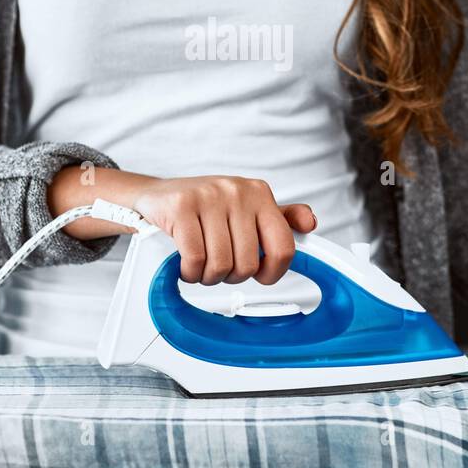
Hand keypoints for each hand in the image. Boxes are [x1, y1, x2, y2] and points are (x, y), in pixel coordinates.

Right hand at [129, 175, 315, 286]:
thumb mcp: (246, 210)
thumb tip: (310, 222)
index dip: (273, 272)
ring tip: (202, 267)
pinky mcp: (181, 206)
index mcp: (259, 194)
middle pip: (248, 263)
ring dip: (208, 277)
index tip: (260, 276)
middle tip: (220, 268)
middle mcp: (237, 191)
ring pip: (221, 264)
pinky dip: (190, 272)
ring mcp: (209, 196)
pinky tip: (186, 266)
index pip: (283, 246)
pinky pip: (195, 258)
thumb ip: (279, 219)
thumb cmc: (205, 208)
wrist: (157, 195)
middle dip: (231, 276)